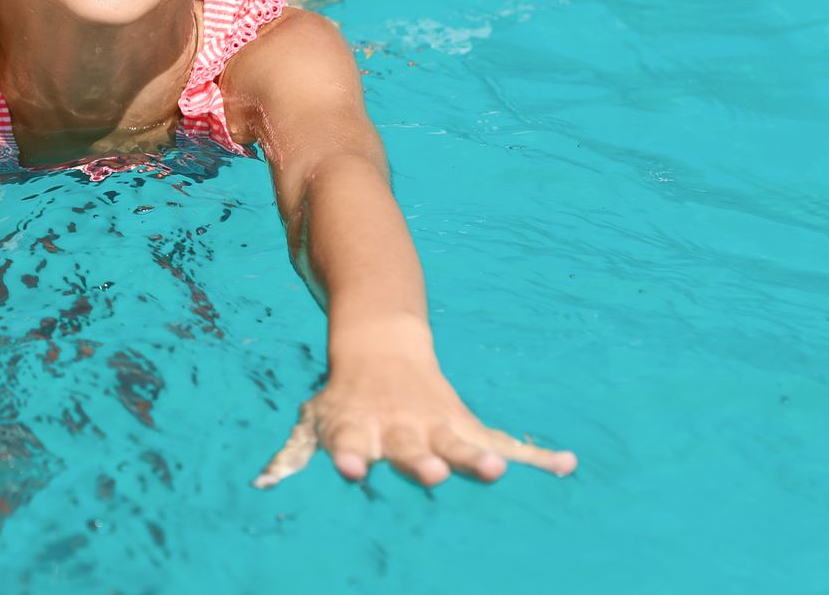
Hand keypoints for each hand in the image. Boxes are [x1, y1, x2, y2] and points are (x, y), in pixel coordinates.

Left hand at [254, 350, 575, 488]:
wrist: (378, 344)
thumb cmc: (346, 399)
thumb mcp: (313, 422)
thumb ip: (289, 456)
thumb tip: (260, 485)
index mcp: (359, 429)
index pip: (350, 444)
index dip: (347, 456)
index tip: (347, 468)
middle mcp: (398, 428)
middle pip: (409, 448)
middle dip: (420, 461)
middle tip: (431, 473)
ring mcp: (434, 424)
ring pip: (458, 442)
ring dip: (475, 457)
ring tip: (496, 471)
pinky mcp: (465, 423)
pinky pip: (507, 442)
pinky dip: (537, 456)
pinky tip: (568, 466)